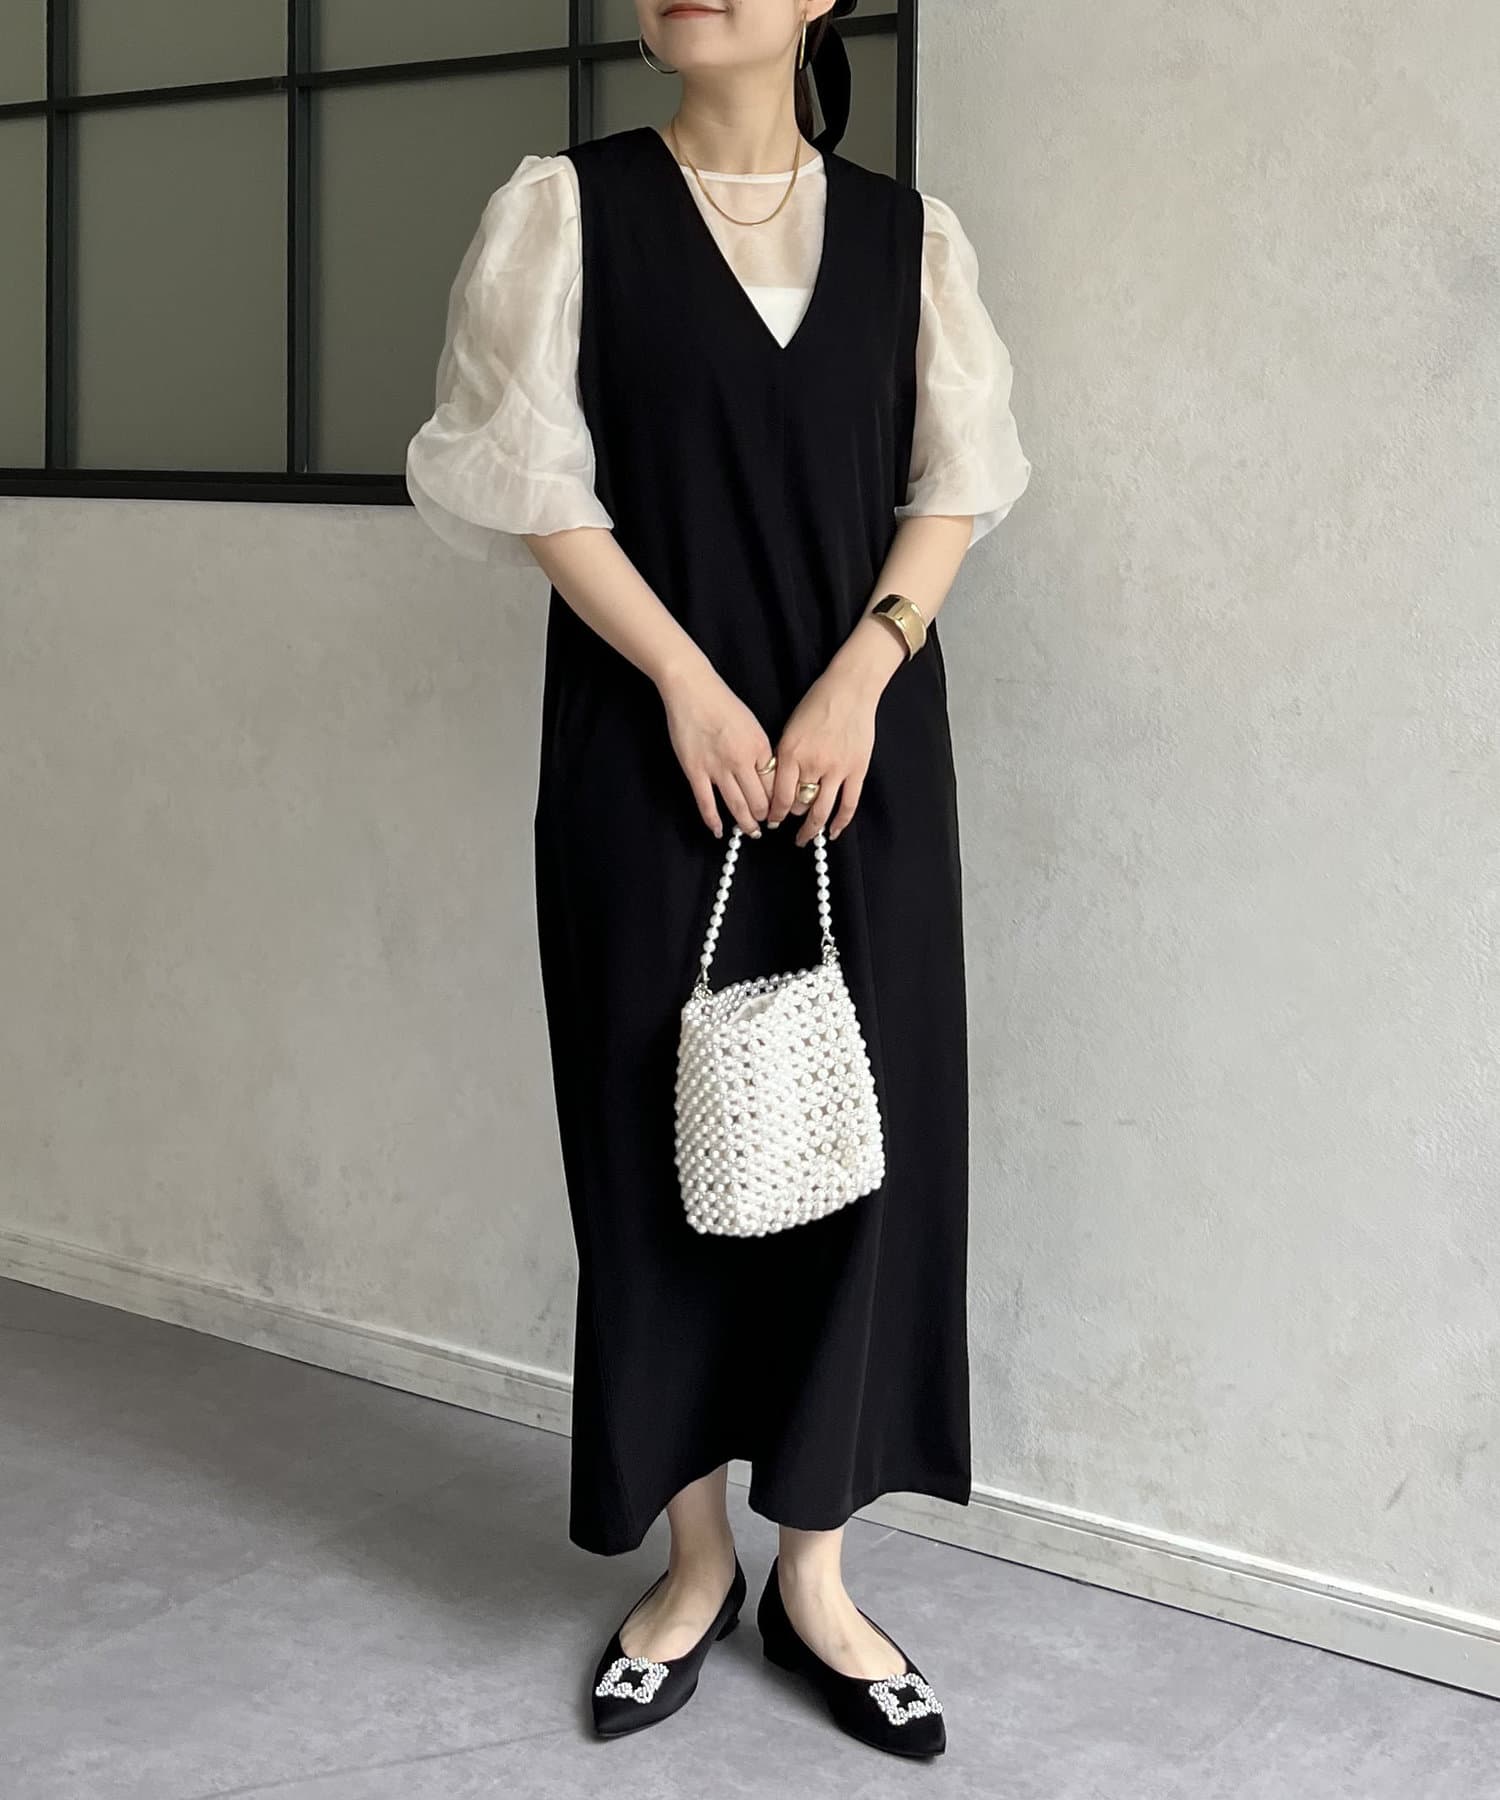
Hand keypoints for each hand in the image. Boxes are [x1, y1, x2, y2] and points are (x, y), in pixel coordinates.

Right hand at [658, 661, 773, 838]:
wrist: (692, 689)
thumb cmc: (723, 703)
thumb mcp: (753, 726)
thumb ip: (760, 752)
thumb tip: (766, 777)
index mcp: (760, 748)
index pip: (775, 786)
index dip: (779, 803)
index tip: (779, 812)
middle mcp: (741, 761)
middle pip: (760, 801)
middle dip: (765, 818)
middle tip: (765, 825)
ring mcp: (717, 768)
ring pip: (737, 807)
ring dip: (746, 824)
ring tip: (751, 832)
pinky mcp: (695, 771)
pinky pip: (706, 803)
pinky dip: (713, 821)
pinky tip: (719, 832)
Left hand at [769, 665, 879, 846]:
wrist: (850, 690)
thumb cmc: (817, 704)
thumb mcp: (790, 728)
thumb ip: (784, 758)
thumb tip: (779, 785)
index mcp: (791, 753)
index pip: (778, 794)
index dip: (773, 813)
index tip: (771, 821)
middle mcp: (812, 764)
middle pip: (798, 804)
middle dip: (791, 819)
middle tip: (787, 829)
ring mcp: (836, 769)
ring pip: (822, 810)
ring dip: (812, 829)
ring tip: (806, 838)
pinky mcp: (857, 770)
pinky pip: (848, 804)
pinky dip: (840, 822)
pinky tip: (832, 832)